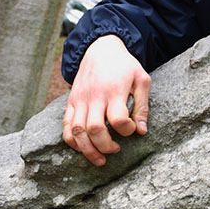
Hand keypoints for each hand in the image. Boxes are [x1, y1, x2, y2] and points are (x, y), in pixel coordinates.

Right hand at [62, 34, 150, 165]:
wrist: (100, 49)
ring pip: (77, 131)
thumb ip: (143, 106)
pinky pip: (66, 126)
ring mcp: (80, 100)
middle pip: (94, 129)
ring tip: (100, 159)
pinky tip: (83, 148)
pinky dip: (72, 141)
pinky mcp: (71, 102)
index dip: (126, 130)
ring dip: (88, 150)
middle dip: (105, 146)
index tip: (131, 129)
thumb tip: (141, 131)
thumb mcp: (141, 80)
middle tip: (116, 149)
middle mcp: (94, 96)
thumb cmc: (124, 66)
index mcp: (114, 90)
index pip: (118, 118)